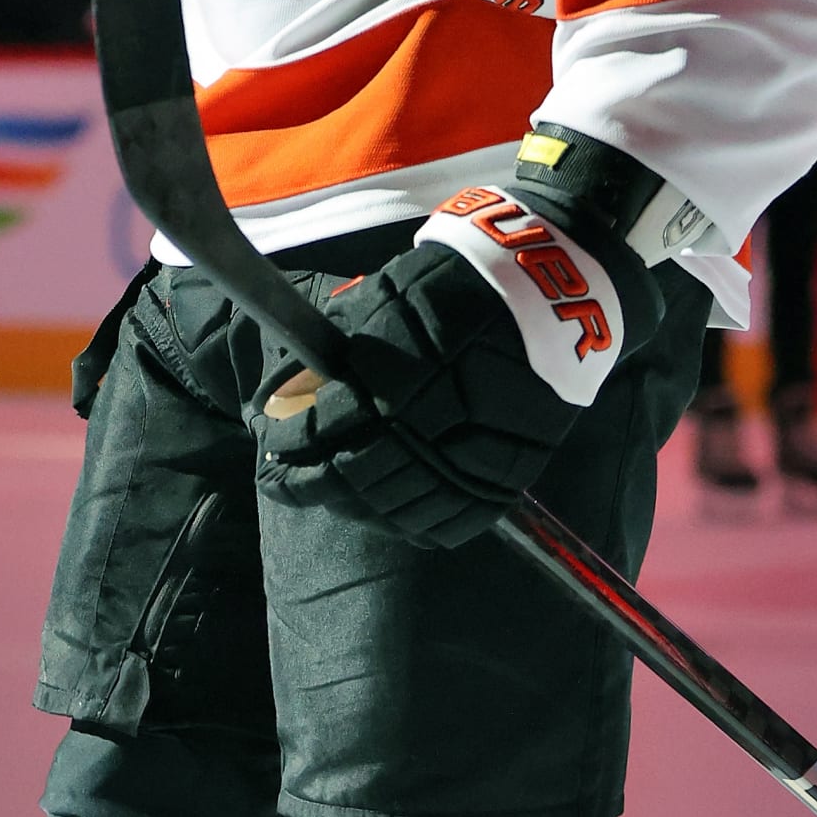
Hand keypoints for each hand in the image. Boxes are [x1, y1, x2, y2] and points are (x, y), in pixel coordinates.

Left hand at [249, 208, 654, 548]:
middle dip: (309, 483)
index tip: (270, 443)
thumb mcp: (379, 304)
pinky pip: (443, 526)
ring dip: (352, 505)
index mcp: (395, 386)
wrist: (547, 296)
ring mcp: (470, 467)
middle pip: (352, 484)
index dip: (286, 445)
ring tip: (332, 491)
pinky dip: (406, 522)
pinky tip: (384, 508)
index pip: (321, 436)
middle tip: (288, 478)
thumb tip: (281, 399)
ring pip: (394, 512)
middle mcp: (431, 435)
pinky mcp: (501, 484)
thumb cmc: (451, 290)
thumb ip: (329, 357)